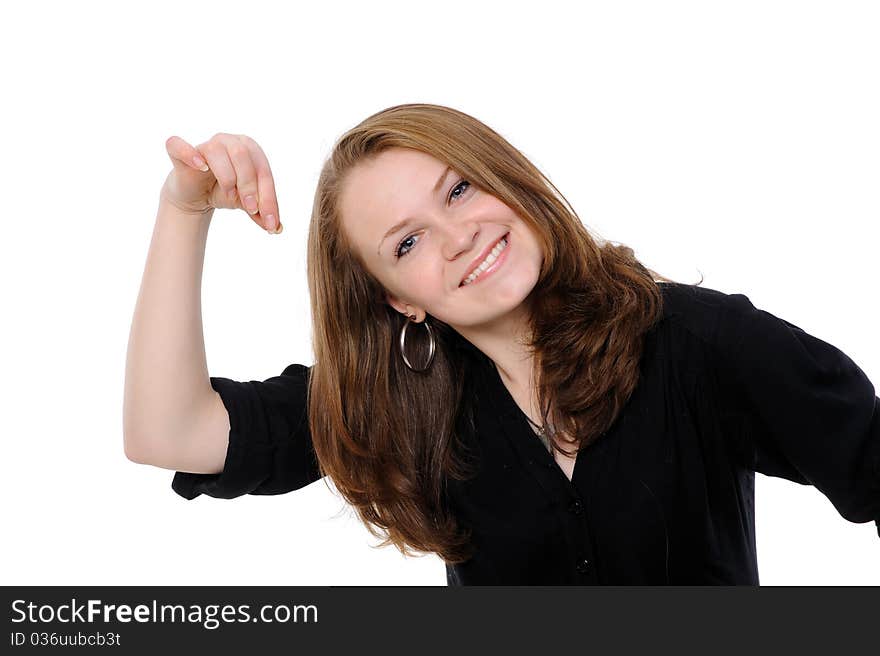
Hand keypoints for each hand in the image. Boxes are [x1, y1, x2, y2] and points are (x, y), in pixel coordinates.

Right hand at [160, 133, 281, 232]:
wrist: (197, 195)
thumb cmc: (225, 192)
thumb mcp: (247, 204)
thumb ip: (262, 213)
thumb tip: (277, 228)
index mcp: (251, 150)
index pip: (263, 172)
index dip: (269, 198)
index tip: (271, 223)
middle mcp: (229, 141)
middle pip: (243, 157)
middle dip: (250, 186)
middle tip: (251, 209)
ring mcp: (205, 145)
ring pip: (218, 152)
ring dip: (227, 177)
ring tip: (230, 195)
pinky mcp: (180, 152)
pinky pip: (179, 146)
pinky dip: (190, 154)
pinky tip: (201, 166)